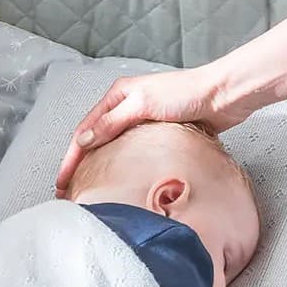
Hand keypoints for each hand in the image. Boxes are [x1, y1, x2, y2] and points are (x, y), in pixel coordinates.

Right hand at [55, 64, 256, 194]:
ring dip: (101, 167)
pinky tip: (123, 181)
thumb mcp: (143, 105)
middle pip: (96, 139)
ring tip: (93, 190)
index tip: (63, 183)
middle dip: (81, 165)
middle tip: (72, 193)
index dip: (71, 159)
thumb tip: (84, 140)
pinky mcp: (161, 133)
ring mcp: (144, 121)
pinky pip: (135, 153)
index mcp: (118, 95)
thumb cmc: (186, 94)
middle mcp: (127, 107)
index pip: (85, 131)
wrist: (223, 96)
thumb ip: (112, 123)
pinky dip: (124, 166)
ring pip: (115, 147)